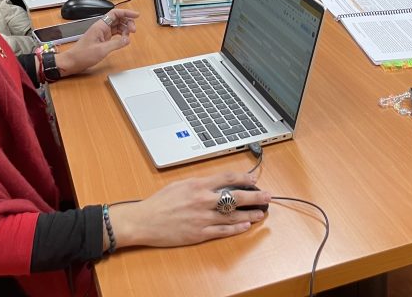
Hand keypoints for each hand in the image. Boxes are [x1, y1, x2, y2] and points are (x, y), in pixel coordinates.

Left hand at [55, 9, 138, 75]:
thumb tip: (127, 39)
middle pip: (118, 19)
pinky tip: (123, 40)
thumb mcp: (102, 50)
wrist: (72, 62)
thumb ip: (116, 44)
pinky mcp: (102, 39)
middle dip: (127, 22)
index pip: (115, 13)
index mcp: (100, 26)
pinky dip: (121, 35)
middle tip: (133, 31)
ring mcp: (101, 33)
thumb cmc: (82, 55)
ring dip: (125, 29)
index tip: (136, 15)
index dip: (127, 13)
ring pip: (117, 26)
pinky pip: (114, 33)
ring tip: (128, 37)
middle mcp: (101, 27)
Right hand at [110, 171, 268, 247]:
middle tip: (267, 195)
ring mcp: (202, 218)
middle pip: (236, 196)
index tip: (254, 179)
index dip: (245, 177)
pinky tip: (246, 225)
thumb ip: (199, 183)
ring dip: (250, 214)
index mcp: (198, 185)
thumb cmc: (159, 203)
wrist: (144, 221)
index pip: (228, 177)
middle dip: (255, 195)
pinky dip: (236, 228)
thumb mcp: (180, 184)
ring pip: (233, 215)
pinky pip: (223, 231)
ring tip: (262, 212)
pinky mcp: (199, 234)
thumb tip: (216, 182)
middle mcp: (203, 200)